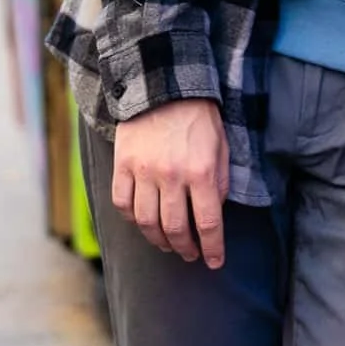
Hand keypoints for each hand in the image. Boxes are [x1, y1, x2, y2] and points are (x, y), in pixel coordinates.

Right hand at [112, 98, 228, 267]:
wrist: (164, 83)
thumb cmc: (198, 116)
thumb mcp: (221, 145)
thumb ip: (220, 182)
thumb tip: (214, 213)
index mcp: (201, 171)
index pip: (208, 223)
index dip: (213, 249)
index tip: (214, 262)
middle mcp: (172, 176)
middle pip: (176, 229)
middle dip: (186, 248)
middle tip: (191, 254)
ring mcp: (144, 172)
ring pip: (147, 223)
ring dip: (159, 240)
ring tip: (168, 244)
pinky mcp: (122, 165)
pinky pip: (123, 204)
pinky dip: (132, 219)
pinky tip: (143, 222)